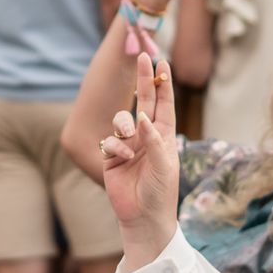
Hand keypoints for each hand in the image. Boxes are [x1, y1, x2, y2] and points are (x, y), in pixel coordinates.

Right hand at [99, 54, 180, 260]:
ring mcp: (128, 145)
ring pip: (121, 119)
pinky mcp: (111, 157)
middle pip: (143, 100)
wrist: (143, 218)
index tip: (163, 61)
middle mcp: (146, 136)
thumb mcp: (163, 166)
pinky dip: (114, 147)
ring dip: (123, 124)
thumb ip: (154, 140)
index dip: (163, 83)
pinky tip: (121, 160)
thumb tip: (143, 116)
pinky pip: (109, 142)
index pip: (164, 103)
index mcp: (163, 135)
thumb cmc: (160, 192)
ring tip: (129, 138)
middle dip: (143, 78)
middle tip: (143, 54)